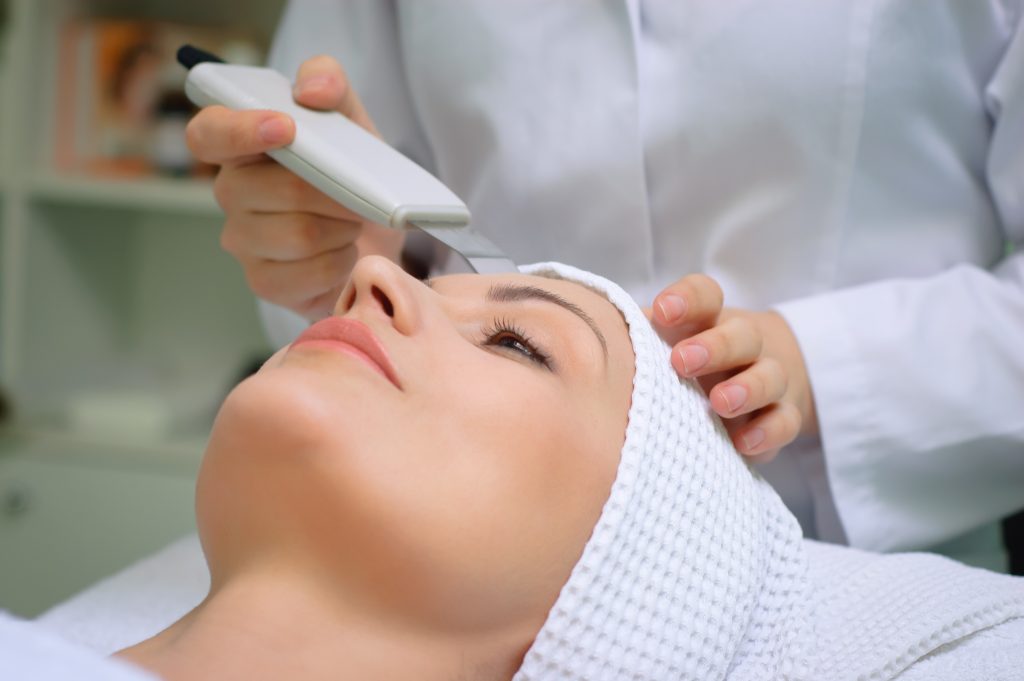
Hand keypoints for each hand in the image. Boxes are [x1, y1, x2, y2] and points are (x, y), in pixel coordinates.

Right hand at [185, 55, 403, 320]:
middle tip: (356, 193)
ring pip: (295, 234)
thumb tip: (310, 90)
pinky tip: (343, 253)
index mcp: (240, 144)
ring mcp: (243, 240)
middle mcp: (231, 192)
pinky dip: (338, 263)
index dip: (239, 131)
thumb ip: (330, 83)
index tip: (285, 128)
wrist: (376, 232)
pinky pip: (303, 275)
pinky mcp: (265, 281)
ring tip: (350, 221)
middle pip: (270, 191)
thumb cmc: (351, 170)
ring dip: (339, 227)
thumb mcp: (350, 119)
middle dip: (329, 192)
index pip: (208, 134)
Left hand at [649, 275, 816, 462]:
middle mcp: (744, 344)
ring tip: (719, 402)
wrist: (758, 381)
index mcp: (708, 320)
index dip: (687, 299)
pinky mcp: (781, 417)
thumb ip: (635, 339)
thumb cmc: (690, 360)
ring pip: (769, 376)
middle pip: (742, 334)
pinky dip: (768, 432)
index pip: (705, 296)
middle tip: (682, 361)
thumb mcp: (664, 344)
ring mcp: (768, 379)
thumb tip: (585, 343)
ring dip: (747, 388)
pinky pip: (785, 421)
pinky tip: (742, 443)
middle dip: (715, 346)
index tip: (663, 311)